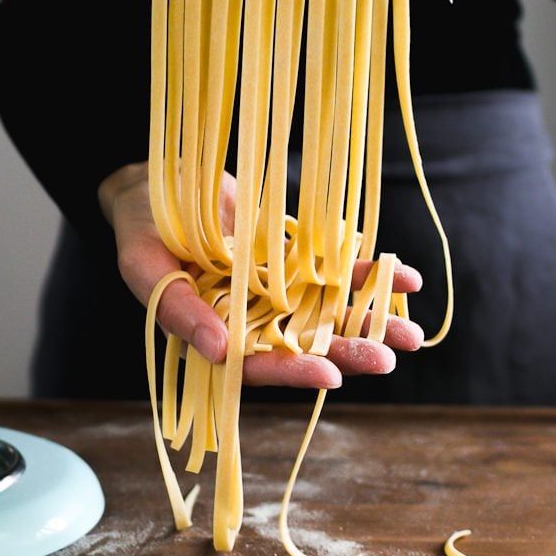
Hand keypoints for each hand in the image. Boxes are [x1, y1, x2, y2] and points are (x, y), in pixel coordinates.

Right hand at [98, 161, 423, 388]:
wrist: (161, 179)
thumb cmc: (141, 228)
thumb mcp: (145, 266)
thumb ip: (179, 310)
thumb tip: (218, 351)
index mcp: (215, 332)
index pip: (257, 364)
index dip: (293, 372)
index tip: (331, 375)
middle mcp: (253, 318)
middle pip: (305, 343)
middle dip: (347, 351)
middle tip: (389, 358)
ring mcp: (279, 287)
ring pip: (329, 311)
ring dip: (370, 321)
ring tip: (414, 335)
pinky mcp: (295, 256)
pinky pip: (336, 268)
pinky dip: (369, 274)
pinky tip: (407, 280)